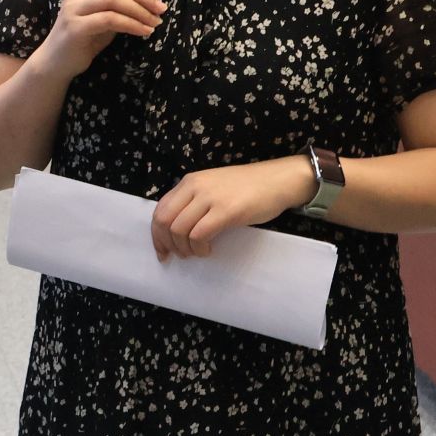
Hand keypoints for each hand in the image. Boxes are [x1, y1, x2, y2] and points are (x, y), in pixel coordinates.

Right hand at [35, 0, 166, 81]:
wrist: (58, 62)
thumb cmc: (86, 38)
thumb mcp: (110, 16)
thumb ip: (127, 2)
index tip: (155, 0)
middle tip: (161, 11)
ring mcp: (73, 8)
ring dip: (139, 11)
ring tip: (154, 23)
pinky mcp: (75, 26)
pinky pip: (109, 19)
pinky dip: (131, 24)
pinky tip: (143, 32)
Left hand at [151, 158, 315, 260]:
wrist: (279, 180)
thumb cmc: (248, 187)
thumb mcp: (212, 188)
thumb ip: (193, 202)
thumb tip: (176, 229)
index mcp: (189, 182)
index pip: (160, 209)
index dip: (157, 234)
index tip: (162, 251)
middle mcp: (195, 187)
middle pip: (164, 221)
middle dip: (166, 244)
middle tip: (178, 256)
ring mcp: (210, 198)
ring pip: (179, 230)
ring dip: (185, 248)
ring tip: (197, 253)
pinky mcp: (226, 211)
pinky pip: (199, 234)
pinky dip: (199, 248)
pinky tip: (208, 250)